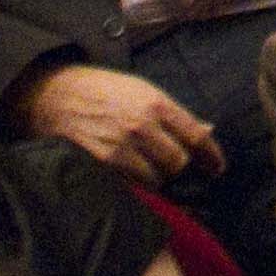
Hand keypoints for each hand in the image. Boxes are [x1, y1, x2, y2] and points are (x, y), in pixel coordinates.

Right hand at [21, 62, 222, 184]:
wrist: (58, 95)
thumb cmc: (105, 91)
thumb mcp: (144, 91)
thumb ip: (175, 114)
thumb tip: (207, 131)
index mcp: (157, 103)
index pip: (195, 136)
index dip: (211, 155)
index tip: (217, 167)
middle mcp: (142, 126)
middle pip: (178, 161)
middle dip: (182, 167)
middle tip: (180, 168)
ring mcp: (121, 146)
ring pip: (156, 178)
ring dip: (159, 177)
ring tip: (152, 168)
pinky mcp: (102, 163)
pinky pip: (132, 184)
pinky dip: (138, 183)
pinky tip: (135, 174)